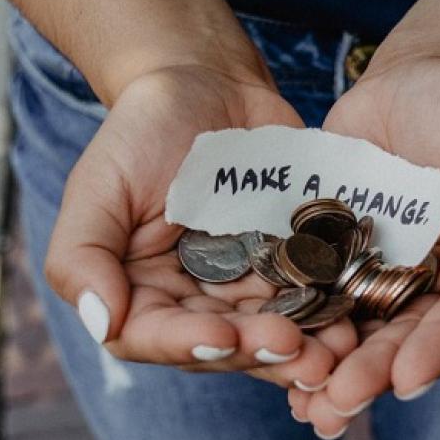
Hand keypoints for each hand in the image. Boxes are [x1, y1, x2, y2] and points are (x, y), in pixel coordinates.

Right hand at [44, 64, 356, 387]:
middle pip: (227, 343)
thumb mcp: (99, 186)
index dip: (189, 343)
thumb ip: (82, 255)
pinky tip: (357, 315)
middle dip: (262, 352)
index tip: (224, 335)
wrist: (207, 86)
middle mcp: (197, 299)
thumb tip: (102, 321)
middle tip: (300, 353)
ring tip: (339, 350)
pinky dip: (334, 307)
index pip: (157, 336)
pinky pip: (314, 292)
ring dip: (309, 345)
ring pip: (276, 328)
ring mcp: (249, 283)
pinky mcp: (292, 261)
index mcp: (143, 292)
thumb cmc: (143, 132)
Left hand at [289, 57, 439, 436]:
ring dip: (332, 367)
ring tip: (304, 402)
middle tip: (339, 402)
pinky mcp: (336, 255)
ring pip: (359, 329)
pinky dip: (298, 323)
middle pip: (407, 337)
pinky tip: (271, 353)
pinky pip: (317, 293)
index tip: (409, 377)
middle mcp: (435, 286)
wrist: (417, 78)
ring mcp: (382, 273)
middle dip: (375, 372)